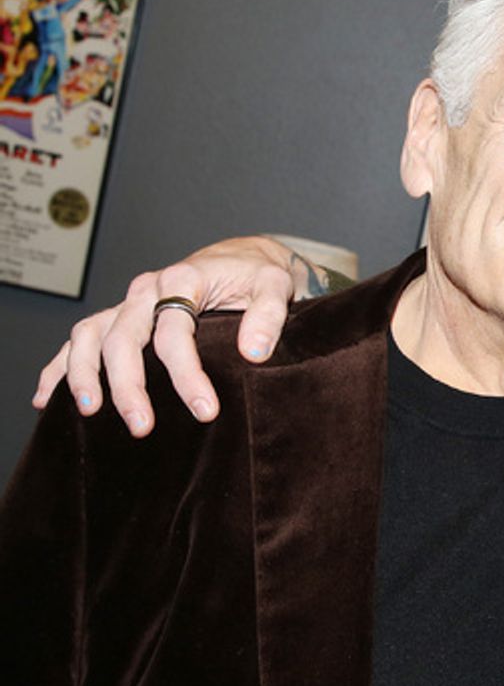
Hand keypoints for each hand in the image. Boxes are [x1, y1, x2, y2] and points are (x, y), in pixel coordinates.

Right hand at [32, 236, 304, 435]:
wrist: (242, 259)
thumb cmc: (258, 276)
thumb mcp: (276, 287)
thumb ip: (268, 316)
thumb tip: (253, 353)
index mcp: (183, 279)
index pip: (175, 331)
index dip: (186, 373)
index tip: (205, 410)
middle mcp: (148, 289)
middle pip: (124, 337)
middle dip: (129, 385)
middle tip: (141, 426)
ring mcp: (128, 303)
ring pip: (89, 335)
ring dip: (84, 375)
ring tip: (90, 412)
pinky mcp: (119, 316)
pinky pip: (80, 339)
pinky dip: (61, 366)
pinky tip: (46, 398)